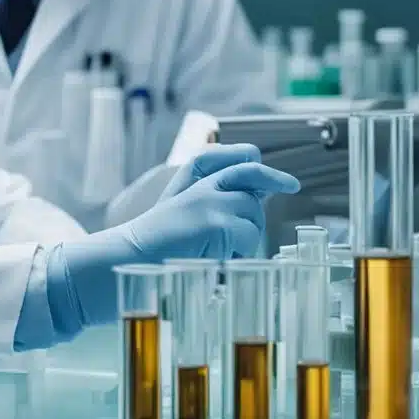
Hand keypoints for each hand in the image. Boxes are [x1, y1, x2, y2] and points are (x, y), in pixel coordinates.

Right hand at [52, 152, 299, 328]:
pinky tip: (217, 260)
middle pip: (251, 174)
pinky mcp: (217, 221)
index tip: (267, 163)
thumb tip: (253, 201)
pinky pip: (248, 237)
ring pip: (253, 213)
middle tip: (291, 184)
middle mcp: (200, 183)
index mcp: (188, 180)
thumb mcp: (180, 216)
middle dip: (273, 180)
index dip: (249, 159)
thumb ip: (210, 203)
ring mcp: (210, 199)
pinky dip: (240, 253)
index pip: (225, 157)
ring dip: (247, 235)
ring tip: (219, 251)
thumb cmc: (152, 250)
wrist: (128, 259)